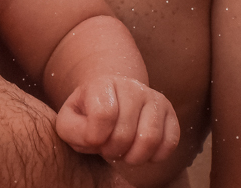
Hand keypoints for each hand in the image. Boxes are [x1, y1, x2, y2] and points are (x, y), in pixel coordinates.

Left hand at [55, 76, 179, 164]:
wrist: (112, 98)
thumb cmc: (87, 113)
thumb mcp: (69, 119)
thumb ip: (72, 130)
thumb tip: (94, 138)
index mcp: (103, 84)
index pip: (103, 115)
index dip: (96, 137)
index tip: (93, 140)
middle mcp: (131, 86)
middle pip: (126, 132)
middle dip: (113, 151)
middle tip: (108, 150)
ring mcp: (154, 97)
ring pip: (150, 138)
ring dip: (134, 157)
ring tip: (124, 153)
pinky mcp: (170, 112)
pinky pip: (170, 142)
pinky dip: (155, 156)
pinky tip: (140, 151)